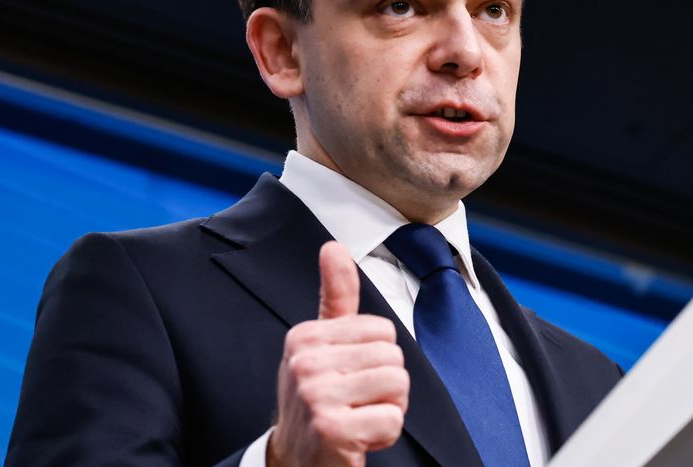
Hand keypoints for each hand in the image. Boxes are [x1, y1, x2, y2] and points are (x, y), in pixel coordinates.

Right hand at [267, 242, 408, 466]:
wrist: (295, 461)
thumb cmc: (316, 399)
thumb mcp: (320, 346)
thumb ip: (334, 297)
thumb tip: (333, 246)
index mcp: (305, 337)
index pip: (383, 331)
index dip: (377, 359)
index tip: (348, 378)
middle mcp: (304, 363)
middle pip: (394, 358)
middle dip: (386, 387)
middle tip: (355, 403)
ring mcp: (316, 396)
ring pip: (398, 385)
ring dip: (388, 409)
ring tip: (359, 418)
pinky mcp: (333, 429)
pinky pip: (393, 420)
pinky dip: (384, 435)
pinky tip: (358, 439)